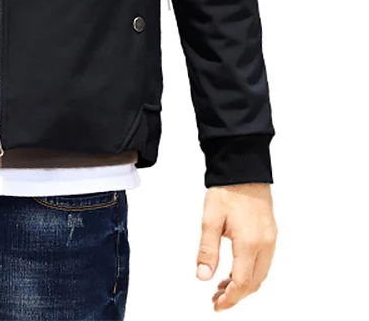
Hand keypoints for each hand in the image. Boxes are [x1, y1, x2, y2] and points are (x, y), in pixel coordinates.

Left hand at [196, 183, 277, 311]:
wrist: (244, 169)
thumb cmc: (228, 190)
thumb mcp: (210, 219)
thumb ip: (207, 250)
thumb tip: (203, 275)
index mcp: (249, 243)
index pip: (242, 283)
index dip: (230, 298)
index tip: (217, 304)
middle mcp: (264, 244)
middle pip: (254, 283)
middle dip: (236, 295)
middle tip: (217, 299)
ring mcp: (270, 240)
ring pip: (260, 275)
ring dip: (244, 285)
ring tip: (223, 286)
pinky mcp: (271, 234)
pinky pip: (263, 263)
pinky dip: (250, 272)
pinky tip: (236, 270)